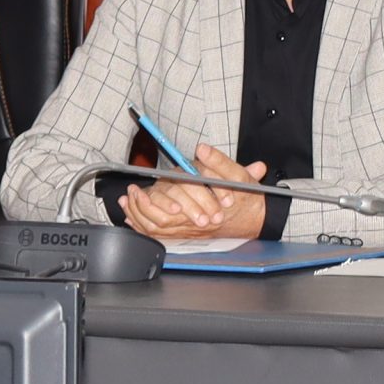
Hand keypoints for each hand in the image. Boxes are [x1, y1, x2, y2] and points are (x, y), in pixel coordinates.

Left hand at [122, 142, 266, 243]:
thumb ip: (219, 162)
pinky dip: (145, 226)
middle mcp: (196, 224)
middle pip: (160, 223)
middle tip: (130, 194)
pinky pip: (162, 235)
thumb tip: (202, 149)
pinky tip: (134, 217)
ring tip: (128, 204)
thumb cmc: (247, 198)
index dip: (151, 201)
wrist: (255, 218)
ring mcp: (191, 231)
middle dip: (140, 208)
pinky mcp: (188, 233)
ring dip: (140, 216)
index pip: (173, 210)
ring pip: (159, 230)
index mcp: (206, 209)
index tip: (138, 188)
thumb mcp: (239, 176)